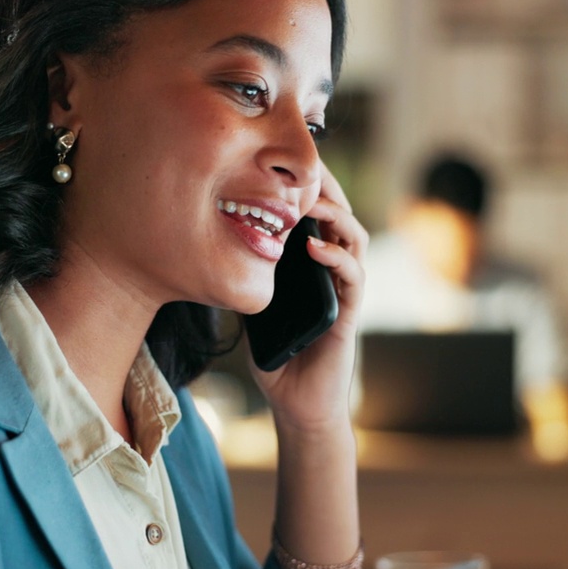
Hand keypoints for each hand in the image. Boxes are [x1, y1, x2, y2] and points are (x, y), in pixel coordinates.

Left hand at [249, 162, 366, 436]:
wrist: (297, 405)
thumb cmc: (277, 358)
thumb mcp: (253, 308)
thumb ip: (247, 277)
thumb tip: (212, 247)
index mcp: (313, 267)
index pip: (318, 216)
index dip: (309, 188)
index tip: (287, 163)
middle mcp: (333, 273)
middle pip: (342, 217)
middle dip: (328, 189)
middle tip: (307, 168)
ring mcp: (344, 292)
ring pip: (355, 240)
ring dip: (336, 216)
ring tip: (311, 204)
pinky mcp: (349, 314)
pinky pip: (353, 278)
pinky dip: (337, 258)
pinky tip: (315, 248)